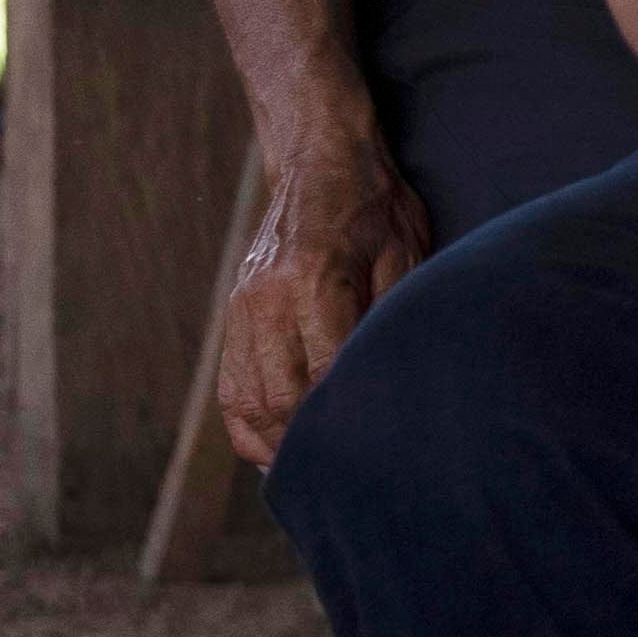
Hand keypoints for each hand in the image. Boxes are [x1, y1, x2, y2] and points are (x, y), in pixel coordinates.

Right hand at [198, 113, 444, 467]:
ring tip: (311, 474)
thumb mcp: (407, 249)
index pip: (326, 371)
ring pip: (247, 400)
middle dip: (310, 444)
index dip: (347, 418)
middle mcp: (267, 298)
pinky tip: (274, 447)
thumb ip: (395, 312)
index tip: (374, 450)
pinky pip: (230, 385)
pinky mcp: (232, 314)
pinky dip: (248, 424)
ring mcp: (242, 308)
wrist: (318, 158)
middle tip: (347, 478)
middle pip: (279, 397)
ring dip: (275, 444)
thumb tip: (395, 376)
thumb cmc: (377, 205)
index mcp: (316, 279)